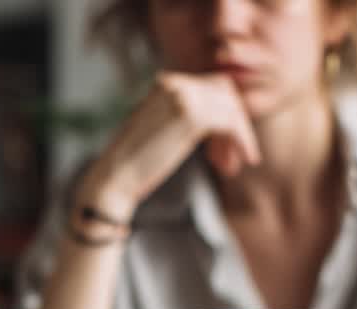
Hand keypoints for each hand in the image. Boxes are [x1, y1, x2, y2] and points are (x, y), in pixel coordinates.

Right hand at [76, 72, 260, 222]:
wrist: (115, 176)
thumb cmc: (134, 163)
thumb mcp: (161, 129)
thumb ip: (183, 117)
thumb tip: (217, 121)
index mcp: (165, 83)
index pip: (210, 86)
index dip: (224, 114)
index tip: (221, 148)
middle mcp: (175, 83)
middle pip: (225, 92)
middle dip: (234, 123)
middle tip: (230, 158)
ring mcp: (183, 96)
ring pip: (231, 107)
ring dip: (239, 135)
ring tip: (230, 166)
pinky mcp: (192, 115)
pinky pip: (231, 123)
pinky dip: (242, 141)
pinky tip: (238, 162)